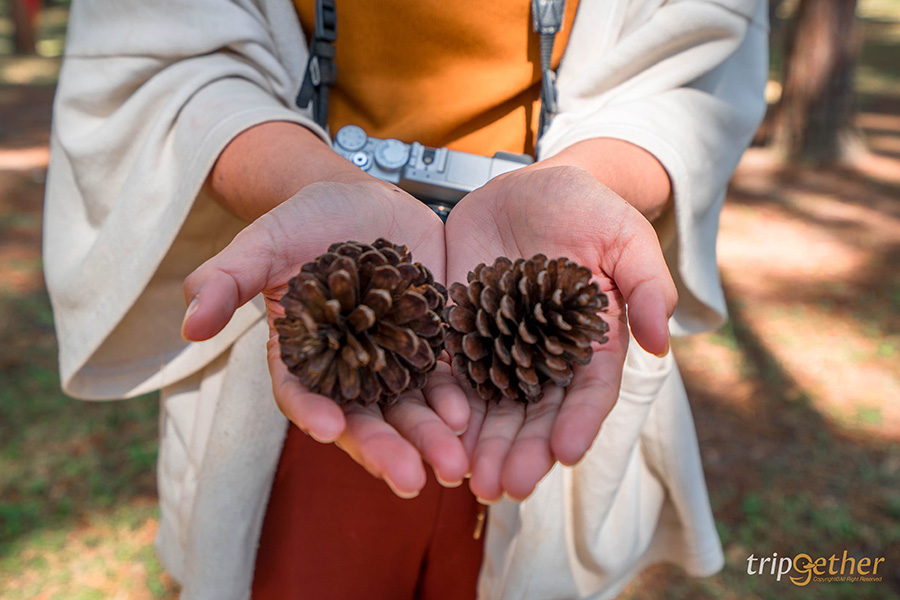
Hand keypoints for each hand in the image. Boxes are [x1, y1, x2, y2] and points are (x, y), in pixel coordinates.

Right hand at [182, 177, 469, 496]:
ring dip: (429, 439)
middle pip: (363, 417)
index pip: (301, 394)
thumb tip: (190, 324)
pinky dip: (454, 401)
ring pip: (408, 410)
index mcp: (301, 354)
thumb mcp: (264, 240)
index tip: (327, 429)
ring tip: (453, 465)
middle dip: (384, 448)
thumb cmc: (307, 219)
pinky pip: (443, 381)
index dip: (312, 412)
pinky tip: (467, 417)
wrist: (368, 202)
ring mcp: (392, 362)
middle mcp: (347, 369)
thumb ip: (226, 278)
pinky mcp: (431, 347)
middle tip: (410, 480)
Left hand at [444, 165, 676, 502]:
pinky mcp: (457, 332)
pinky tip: (431, 432)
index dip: (579, 423)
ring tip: (467, 482)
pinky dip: (440, 405)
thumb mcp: (624, 236)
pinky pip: (447, 373)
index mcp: (590, 344)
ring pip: (489, 406)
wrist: (526, 188)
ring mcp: (497, 348)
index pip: (589, 393)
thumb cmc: (586, 209)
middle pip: (534, 413)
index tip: (567, 452)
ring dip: (479, 445)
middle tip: (505, 487)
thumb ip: (646, 285)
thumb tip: (661, 341)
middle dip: (521, 451)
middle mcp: (543, 357)